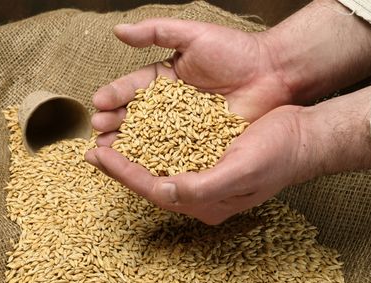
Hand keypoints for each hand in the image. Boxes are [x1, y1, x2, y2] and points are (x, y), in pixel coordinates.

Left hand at [86, 86, 370, 224]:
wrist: (303, 136)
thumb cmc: (278, 153)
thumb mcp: (241, 170)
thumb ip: (203, 186)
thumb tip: (165, 189)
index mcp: (208, 202)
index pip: (155, 190)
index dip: (124, 174)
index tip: (98, 156)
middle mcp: (203, 193)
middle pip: (151, 182)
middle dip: (121, 167)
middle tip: (93, 150)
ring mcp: (206, 175)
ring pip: (159, 167)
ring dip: (133, 154)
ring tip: (109, 140)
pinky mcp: (210, 157)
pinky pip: (172, 153)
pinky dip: (152, 142)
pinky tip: (139, 131)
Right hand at [91, 18, 293, 147]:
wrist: (273, 73)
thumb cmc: (236, 51)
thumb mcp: (192, 35)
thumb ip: (156, 32)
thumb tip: (118, 30)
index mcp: (166, 78)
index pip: (134, 88)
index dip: (115, 95)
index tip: (98, 103)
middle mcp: (172, 104)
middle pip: (137, 115)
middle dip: (115, 123)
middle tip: (97, 131)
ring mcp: (186, 126)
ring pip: (152, 136)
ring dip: (129, 143)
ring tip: (108, 149)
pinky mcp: (202, 142)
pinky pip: (176, 151)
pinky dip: (157, 158)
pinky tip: (139, 164)